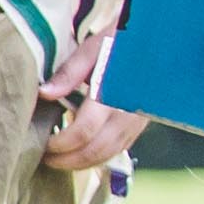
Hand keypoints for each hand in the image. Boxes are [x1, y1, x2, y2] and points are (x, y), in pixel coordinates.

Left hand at [42, 28, 149, 173]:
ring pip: (108, 155)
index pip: (84, 132)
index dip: (60, 144)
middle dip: (67, 161)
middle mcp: (128, 113)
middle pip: (95, 150)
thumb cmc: (123, 41)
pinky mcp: (140, 125)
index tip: (42, 145)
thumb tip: (45, 94)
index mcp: (114, 94)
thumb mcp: (94, 48)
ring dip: (81, 163)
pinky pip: (118, 149)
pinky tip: (78, 154)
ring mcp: (137, 122)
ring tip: (56, 160)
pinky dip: (97, 157)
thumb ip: (70, 73)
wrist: (162, 43)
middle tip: (43, 158)